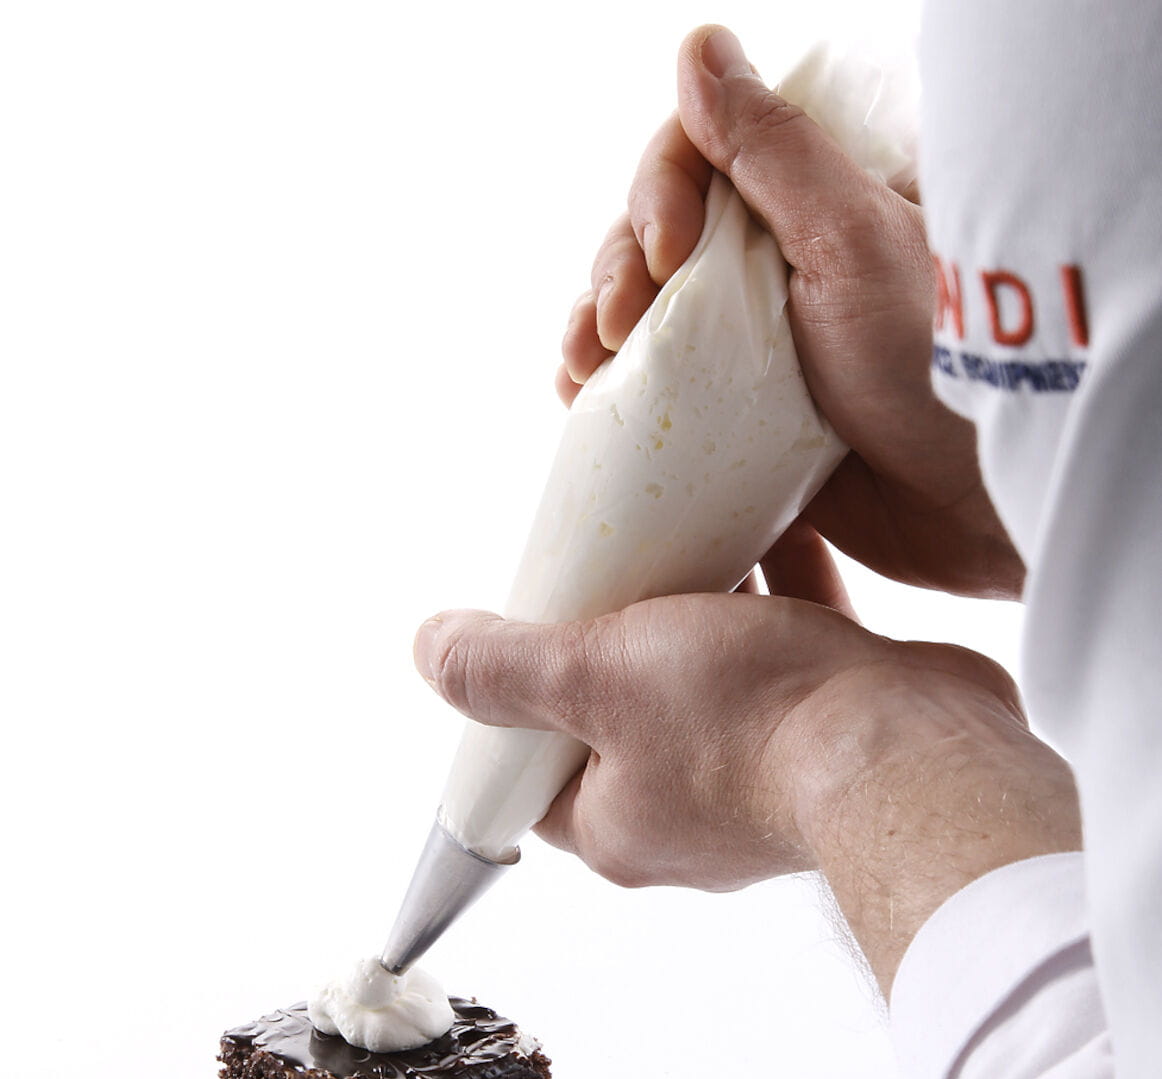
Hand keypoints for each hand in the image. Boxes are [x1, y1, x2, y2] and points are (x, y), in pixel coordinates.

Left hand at [415, 587, 1079, 990]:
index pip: (535, 770)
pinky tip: (771, 532)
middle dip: (609, 645)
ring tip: (680, 542)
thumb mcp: (597, 678)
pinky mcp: (824, 736)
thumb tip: (431, 653)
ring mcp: (761, 781)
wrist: (911, 749)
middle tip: (603, 572)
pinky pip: (781, 660)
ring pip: (702, 686)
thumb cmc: (751, 724)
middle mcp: (684, 819)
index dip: (517, 701)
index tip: (524, 630)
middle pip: (618, 720)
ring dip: (693, 618)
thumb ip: (507, 670)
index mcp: (616, 825)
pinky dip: (772, 602)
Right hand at [559, 25, 1023, 601]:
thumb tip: (699, 49)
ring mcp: (759, 347)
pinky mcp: (744, 424)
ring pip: (650, 319)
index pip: (701, 159)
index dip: (660, 196)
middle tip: (612, 329)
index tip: (665, 256)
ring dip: (598, 334)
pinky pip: (662, 398)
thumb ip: (772, 150)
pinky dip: (615, 397)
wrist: (977, 506)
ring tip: (576, 372)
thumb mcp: (854, 239)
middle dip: (617, 274)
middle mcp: (782, 264)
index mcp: (817, 201)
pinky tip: (583, 405)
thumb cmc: (935, 366)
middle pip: (659, 240)